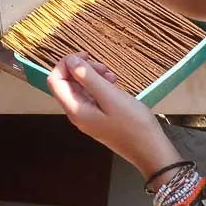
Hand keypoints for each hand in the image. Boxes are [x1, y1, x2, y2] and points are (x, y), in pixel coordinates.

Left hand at [48, 53, 182, 180]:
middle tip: (103, 67)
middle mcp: (77, 113)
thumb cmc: (132, 123)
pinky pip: (92, 95)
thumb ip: (88, 78)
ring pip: (81, 88)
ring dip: (93, 76)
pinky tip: (114, 83)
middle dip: (82, 69)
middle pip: (67, 83)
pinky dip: (100, 85)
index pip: (55, 81)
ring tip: (111, 75)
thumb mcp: (110, 97)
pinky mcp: (99, 117)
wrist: (150, 149)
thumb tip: (69, 61)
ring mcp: (88, 116)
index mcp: (75, 109)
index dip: (65, 64)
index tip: (85, 55)